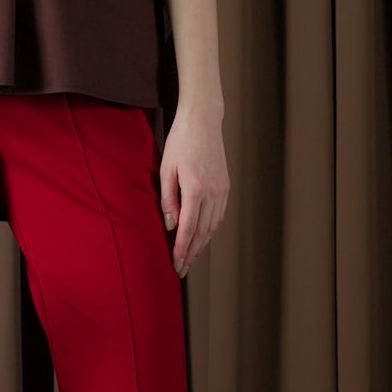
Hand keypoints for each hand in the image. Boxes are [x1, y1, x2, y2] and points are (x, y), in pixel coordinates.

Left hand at [159, 101, 228, 275]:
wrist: (203, 121)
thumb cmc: (180, 142)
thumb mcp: (166, 169)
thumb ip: (168, 199)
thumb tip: (171, 225)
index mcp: (196, 188)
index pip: (188, 229)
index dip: (181, 250)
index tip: (175, 264)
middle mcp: (213, 192)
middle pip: (203, 232)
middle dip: (191, 254)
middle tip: (181, 270)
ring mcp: (222, 190)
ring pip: (213, 226)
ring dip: (202, 245)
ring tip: (191, 259)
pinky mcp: (226, 186)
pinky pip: (218, 215)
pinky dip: (210, 230)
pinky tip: (202, 239)